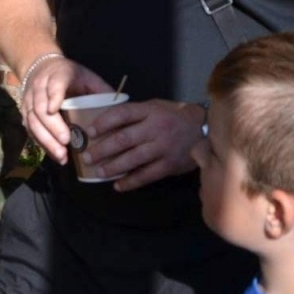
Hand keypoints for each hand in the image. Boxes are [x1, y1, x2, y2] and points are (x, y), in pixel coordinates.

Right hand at [18, 54, 110, 163]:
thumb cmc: (69, 74)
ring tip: (61, 154)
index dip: (53, 96)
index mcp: (57, 75)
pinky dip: (42, 144)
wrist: (40, 66)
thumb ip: (101, 88)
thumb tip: (120, 105)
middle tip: (66, 141)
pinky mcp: (25, 113)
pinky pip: (31, 130)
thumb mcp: (86, 75)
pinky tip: (56, 156)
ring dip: (46, 139)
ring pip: (32, 121)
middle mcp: (39, 88)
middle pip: (40, 108)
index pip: (53, 85)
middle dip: (52, 126)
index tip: (54, 109)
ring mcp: (29, 101)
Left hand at [82, 98, 202, 190]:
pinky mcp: (169, 165)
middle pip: (123, 139)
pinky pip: (146, 175)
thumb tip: (106, 123)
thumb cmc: (174, 116)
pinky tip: (118, 186)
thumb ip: (135, 114)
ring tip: (98, 173)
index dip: (104, 122)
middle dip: (102, 149)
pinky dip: (131, 181)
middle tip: (86, 157)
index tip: (89, 131)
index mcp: (150, 110)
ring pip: (133, 159)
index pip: (122, 114)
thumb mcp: (155, 107)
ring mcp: (163, 147)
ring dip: (112, 167)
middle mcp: (155, 128)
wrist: (206, 129)